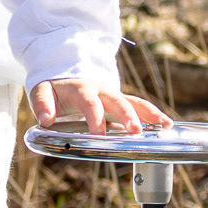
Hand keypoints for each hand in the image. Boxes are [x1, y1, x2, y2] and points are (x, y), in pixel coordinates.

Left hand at [31, 79, 170, 134]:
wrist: (64, 72)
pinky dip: (152, 115)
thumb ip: (42, 104)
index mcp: (80, 88)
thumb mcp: (41, 91)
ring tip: (164, 125)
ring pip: (134, 101)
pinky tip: (166, 126)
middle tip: (136, 131)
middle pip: (117, 100)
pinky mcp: (120, 102)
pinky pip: (138, 106)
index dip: (94, 117)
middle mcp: (100, 90)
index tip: (98, 134)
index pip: (89, 102)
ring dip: (149, 113)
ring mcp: (112, 95)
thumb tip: (46, 119)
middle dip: (128, 115)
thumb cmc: (54, 87)